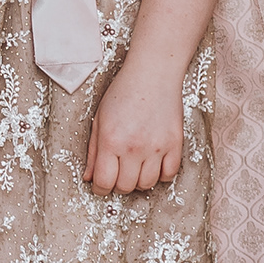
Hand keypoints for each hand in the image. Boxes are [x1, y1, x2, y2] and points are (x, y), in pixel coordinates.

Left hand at [83, 59, 186, 195]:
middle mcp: (133, 147)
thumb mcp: (99, 119)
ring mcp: (156, 147)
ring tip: (134, 167)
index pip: (104, 182)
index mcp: (110, 140)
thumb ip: (93, 150)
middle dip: (118, 185)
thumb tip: (89, 177)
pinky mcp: (175, 144)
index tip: (101, 185)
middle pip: (125, 187)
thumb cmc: (123, 93)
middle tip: (117, 173)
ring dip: (138, 181)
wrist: (153, 74)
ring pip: (147, 184)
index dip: (100, 189)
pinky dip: (160, 175)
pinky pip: (169, 175)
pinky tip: (153, 163)